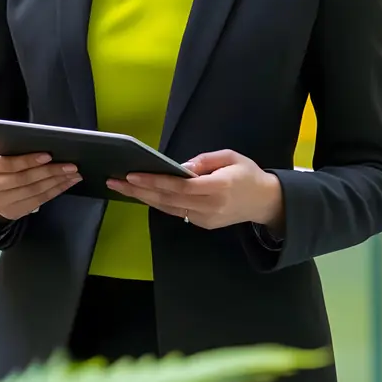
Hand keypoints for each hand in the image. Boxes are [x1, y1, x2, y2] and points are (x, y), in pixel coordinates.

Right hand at [0, 147, 81, 220]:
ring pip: (32, 192)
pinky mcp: (10, 212)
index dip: (28, 160)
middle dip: (50, 172)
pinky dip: (55, 192)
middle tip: (71, 165)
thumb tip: (45, 144)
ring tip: (73, 174)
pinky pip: (37, 202)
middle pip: (23, 180)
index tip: (48, 156)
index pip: (7, 164)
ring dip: (56, 182)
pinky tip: (66, 183)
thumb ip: (13, 148)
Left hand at [107, 149, 282, 231]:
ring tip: (122, 187)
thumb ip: (204, 161)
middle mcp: (210, 206)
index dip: (154, 182)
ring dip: (143, 198)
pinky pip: (176, 212)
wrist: (266, 202)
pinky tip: (143, 194)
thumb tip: (179, 166)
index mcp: (219, 187)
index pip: (179, 186)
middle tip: (115, 181)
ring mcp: (206, 219)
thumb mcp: (230, 157)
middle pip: (168, 200)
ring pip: (168, 209)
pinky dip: (158, 203)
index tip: (132, 176)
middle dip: (139, 191)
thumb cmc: (248, 174)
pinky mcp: (203, 224)